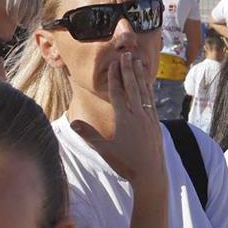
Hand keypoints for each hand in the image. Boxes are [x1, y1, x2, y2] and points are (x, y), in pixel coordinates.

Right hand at [72, 52, 163, 185]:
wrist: (150, 174)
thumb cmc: (125, 162)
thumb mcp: (105, 149)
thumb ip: (89, 134)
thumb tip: (72, 122)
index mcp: (124, 119)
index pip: (118, 93)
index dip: (114, 78)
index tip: (112, 64)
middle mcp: (138, 116)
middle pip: (132, 88)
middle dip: (128, 70)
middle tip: (126, 54)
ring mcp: (149, 118)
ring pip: (144, 92)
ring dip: (140, 76)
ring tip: (138, 62)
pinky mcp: (156, 123)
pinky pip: (151, 102)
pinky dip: (149, 90)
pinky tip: (148, 84)